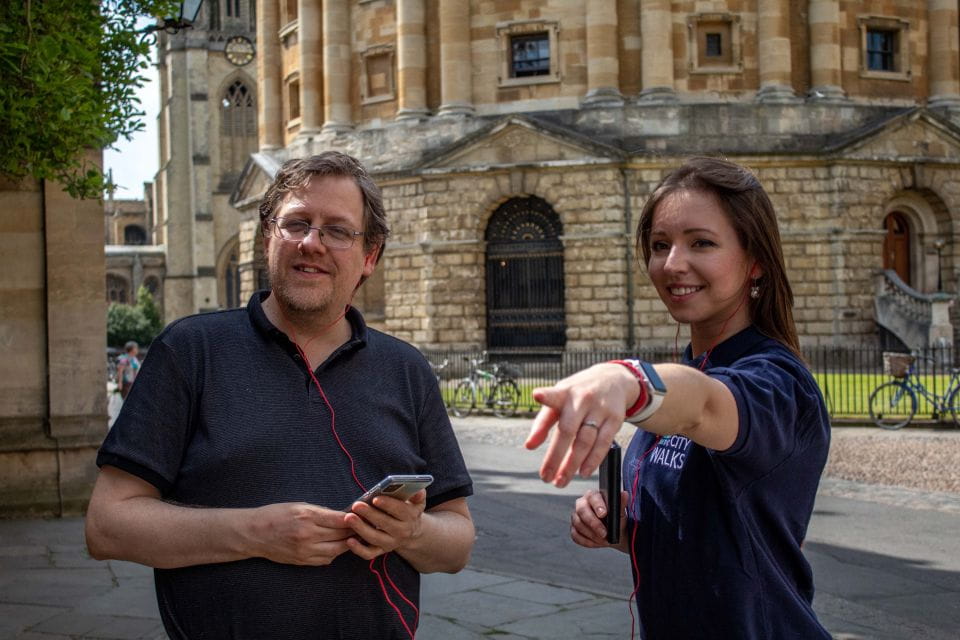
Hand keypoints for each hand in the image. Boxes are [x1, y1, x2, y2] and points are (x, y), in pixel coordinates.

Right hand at [246, 502, 352, 565]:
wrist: (253, 533)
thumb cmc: (275, 515)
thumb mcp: (299, 506)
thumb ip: (321, 511)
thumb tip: (341, 515)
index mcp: (307, 516)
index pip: (339, 519)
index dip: (353, 518)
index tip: (362, 516)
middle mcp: (308, 534)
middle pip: (341, 535)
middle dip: (354, 531)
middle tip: (363, 527)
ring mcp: (305, 550)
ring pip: (337, 550)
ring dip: (347, 544)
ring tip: (352, 537)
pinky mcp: (302, 561)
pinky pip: (326, 560)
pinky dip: (334, 553)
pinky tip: (335, 546)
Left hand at [344, 490, 426, 559]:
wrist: (411, 532)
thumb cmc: (408, 512)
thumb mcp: (417, 503)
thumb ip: (417, 495)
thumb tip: (418, 490)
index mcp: (410, 517)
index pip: (400, 510)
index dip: (388, 504)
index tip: (375, 498)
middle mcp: (401, 532)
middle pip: (385, 524)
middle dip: (370, 514)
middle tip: (357, 505)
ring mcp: (390, 543)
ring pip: (375, 538)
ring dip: (360, 529)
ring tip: (349, 518)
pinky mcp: (381, 551)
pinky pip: (369, 553)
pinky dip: (358, 549)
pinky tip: (349, 540)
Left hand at [525, 363, 637, 486]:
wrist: (614, 379)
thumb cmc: (579, 393)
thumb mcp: (560, 399)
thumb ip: (543, 421)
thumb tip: (529, 446)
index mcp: (564, 392)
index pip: (554, 395)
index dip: (546, 396)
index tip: (537, 395)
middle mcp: (582, 399)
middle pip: (568, 430)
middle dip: (556, 456)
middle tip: (546, 477)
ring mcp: (600, 409)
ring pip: (585, 441)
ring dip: (572, 464)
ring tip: (561, 480)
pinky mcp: (615, 419)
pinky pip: (604, 444)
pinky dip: (593, 461)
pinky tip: (583, 472)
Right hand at [570, 489, 628, 550]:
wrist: (614, 533)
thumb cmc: (616, 520)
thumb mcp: (620, 513)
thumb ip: (621, 503)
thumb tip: (624, 494)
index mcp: (593, 496)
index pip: (592, 497)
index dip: (597, 505)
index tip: (604, 514)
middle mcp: (581, 504)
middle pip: (581, 511)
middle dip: (594, 524)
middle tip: (605, 533)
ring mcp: (576, 516)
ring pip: (578, 524)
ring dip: (592, 534)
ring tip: (604, 539)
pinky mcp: (573, 529)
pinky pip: (576, 536)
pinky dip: (587, 541)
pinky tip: (597, 542)